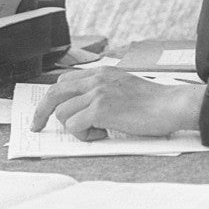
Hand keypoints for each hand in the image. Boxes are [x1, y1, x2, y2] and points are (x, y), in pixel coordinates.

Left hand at [31, 68, 201, 139]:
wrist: (172, 105)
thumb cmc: (154, 102)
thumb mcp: (124, 87)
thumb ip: (103, 92)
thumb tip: (83, 110)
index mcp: (101, 73)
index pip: (64, 82)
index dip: (53, 98)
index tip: (46, 111)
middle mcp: (96, 79)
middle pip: (53, 94)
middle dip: (41, 112)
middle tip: (37, 126)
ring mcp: (97, 93)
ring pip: (62, 113)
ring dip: (75, 128)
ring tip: (98, 131)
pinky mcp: (100, 109)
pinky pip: (74, 126)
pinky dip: (84, 136)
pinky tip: (103, 134)